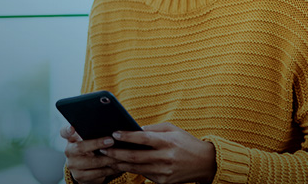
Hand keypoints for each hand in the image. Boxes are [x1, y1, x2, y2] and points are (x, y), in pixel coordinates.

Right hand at [60, 125, 119, 183]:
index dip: (67, 130)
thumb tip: (111, 128)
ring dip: (109, 158)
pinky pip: (97, 173)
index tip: (72, 128)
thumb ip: (92, 132)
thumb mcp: (87, 140)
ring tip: (120, 155)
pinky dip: (110, 169)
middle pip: (80, 147)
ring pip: (93, 162)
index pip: (64, 132)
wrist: (85, 170)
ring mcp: (73, 165)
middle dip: (97, 143)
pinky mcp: (80, 177)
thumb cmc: (90, 149)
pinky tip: (118, 166)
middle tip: (111, 141)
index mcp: (71, 139)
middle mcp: (69, 152)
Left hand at [100, 122, 216, 183]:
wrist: (205, 163)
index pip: (143, 139)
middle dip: (116, 153)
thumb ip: (153, 129)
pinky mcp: (163, 182)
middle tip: (103, 148)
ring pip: (136, 168)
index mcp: (168, 142)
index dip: (127, 136)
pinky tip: (121, 165)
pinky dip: (131, 170)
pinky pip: (144, 175)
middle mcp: (165, 158)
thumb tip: (133, 129)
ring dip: (119, 163)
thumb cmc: (186, 142)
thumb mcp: (172, 130)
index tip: (114, 133)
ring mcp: (164, 172)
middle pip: (135, 157)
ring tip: (107, 157)